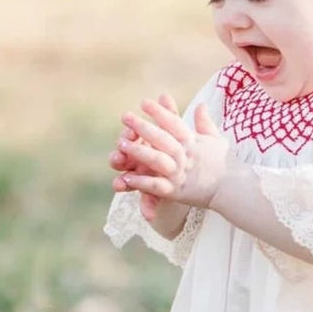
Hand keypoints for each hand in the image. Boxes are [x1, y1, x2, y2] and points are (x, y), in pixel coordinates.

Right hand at [110, 94, 179, 219]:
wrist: (196, 172)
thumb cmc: (179, 147)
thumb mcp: (178, 132)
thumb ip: (170, 116)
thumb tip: (165, 95)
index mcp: (144, 143)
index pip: (132, 136)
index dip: (129, 135)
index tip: (127, 132)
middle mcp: (140, 161)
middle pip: (125, 158)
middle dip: (119, 157)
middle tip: (117, 157)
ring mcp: (144, 178)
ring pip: (128, 181)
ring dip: (122, 183)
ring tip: (118, 186)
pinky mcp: (153, 195)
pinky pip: (148, 202)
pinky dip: (148, 208)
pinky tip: (149, 215)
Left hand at [117, 100, 236, 209]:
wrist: (235, 189)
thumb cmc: (226, 164)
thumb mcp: (217, 139)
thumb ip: (205, 123)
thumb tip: (201, 104)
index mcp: (193, 142)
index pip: (174, 123)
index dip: (158, 112)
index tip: (145, 102)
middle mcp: (185, 155)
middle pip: (161, 138)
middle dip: (142, 126)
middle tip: (125, 116)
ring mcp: (180, 173)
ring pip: (156, 160)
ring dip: (139, 152)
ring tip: (122, 144)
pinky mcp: (177, 191)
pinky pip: (156, 185)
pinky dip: (142, 182)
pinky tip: (127, 178)